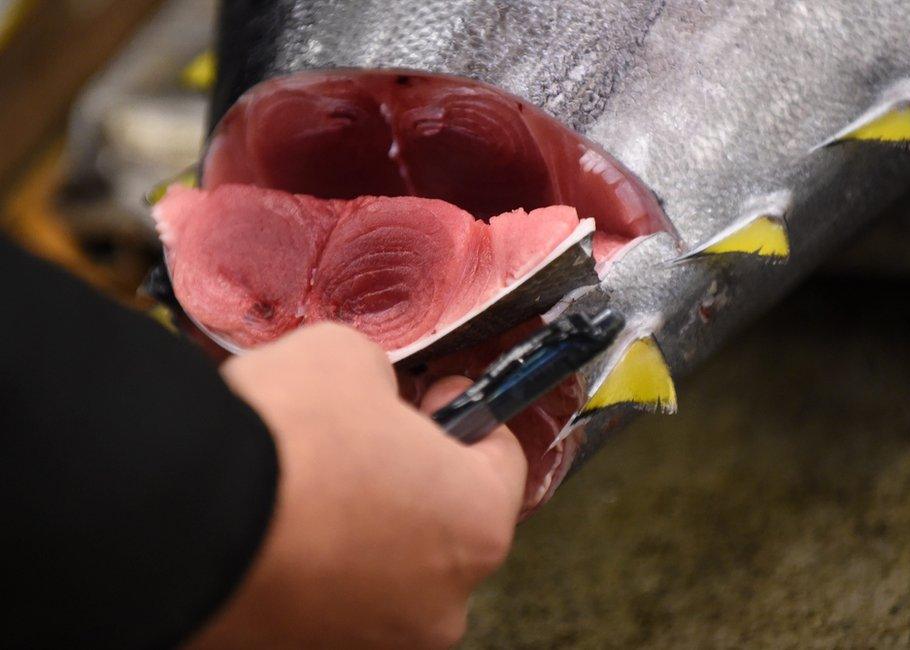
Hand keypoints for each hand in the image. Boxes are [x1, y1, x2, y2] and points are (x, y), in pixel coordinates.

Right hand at [188, 323, 526, 648]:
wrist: (178, 517)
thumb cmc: (286, 438)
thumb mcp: (349, 358)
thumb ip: (381, 379)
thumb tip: (368, 392)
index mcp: (476, 523)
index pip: (502, 460)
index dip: (468, 413)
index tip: (436, 397)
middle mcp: (439, 603)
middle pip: (443, 522)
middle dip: (412, 475)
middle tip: (365, 438)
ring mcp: (372, 642)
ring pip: (385, 568)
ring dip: (362, 527)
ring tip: (307, 484)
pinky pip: (327, 599)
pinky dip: (313, 566)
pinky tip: (274, 527)